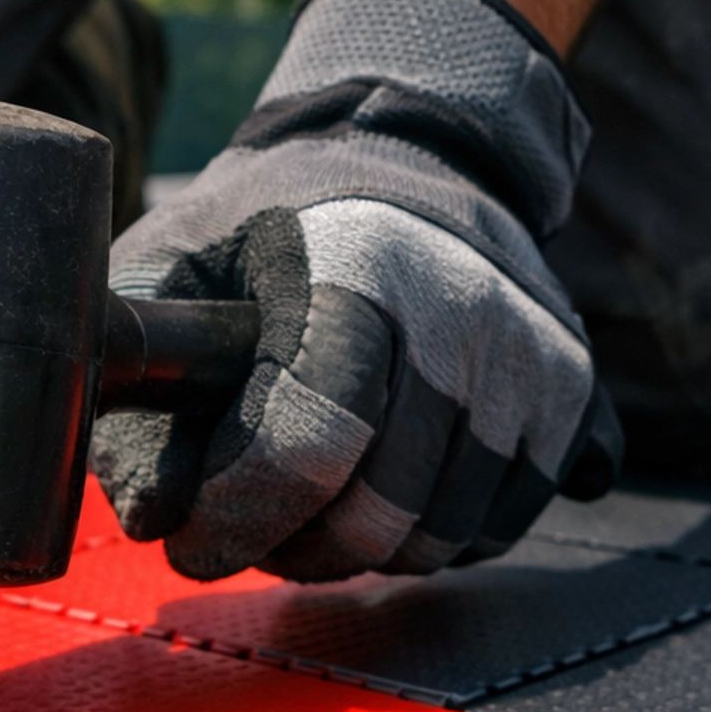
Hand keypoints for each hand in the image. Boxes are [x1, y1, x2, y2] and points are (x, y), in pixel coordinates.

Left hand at [91, 0, 620, 582]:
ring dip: (356, 552)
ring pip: (435, 540)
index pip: (309, 444)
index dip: (240, 518)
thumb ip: (142, 385)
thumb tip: (151, 514)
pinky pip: (492, 532)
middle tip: (252, 526)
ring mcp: (528, 355)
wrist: (410, 159)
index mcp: (356, 265)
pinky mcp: (568, 395)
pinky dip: (425, 540)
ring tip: (310, 505)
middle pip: (375, 514)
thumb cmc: (275, 228)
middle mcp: (461, 309)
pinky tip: (378, 494)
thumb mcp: (176, 268)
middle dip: (292, 547)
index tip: (193, 541)